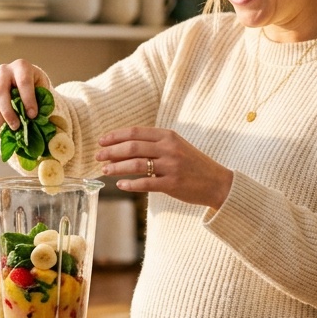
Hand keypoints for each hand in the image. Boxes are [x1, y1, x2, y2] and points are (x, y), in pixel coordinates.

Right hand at [0, 60, 51, 129]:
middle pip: (0, 91)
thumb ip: (40, 101)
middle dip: (8, 112)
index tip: (33, 115)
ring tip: (9, 127)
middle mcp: (4, 70)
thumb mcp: (42, 89)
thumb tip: (35, 118)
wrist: (23, 81)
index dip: (28, 100)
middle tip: (16, 126)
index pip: (23, 82)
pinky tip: (2, 124)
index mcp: (21, 66)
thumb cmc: (35, 86)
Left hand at [96, 127, 233, 209]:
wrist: (218, 182)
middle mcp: (169, 148)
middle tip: (98, 156)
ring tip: (104, 170)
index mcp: (168, 136)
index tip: (102, 141)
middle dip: (111, 151)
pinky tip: (121, 185)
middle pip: (132, 146)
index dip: (116, 136)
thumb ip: (155, 144)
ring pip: (136, 164)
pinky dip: (130, 184)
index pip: (136, 132)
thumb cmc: (193, 164)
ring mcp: (171, 166)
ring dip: (116, 167)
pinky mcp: (172, 184)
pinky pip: (146, 183)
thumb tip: (124, 147)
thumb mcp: (177, 146)